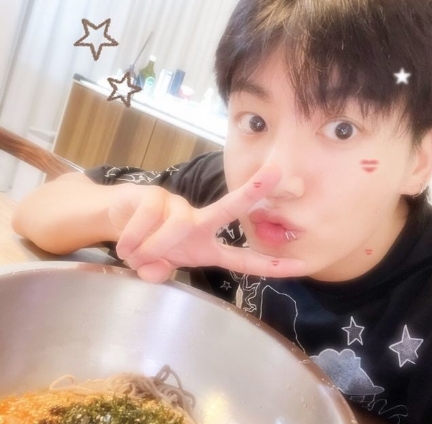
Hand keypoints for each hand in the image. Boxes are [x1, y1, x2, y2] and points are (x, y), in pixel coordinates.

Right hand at [109, 166, 305, 282]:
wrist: (116, 220)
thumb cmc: (146, 244)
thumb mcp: (157, 267)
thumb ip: (159, 272)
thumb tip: (154, 269)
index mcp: (206, 246)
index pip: (243, 259)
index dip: (270, 265)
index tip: (302, 265)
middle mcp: (198, 223)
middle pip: (228, 208)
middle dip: (252, 192)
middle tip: (278, 172)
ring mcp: (178, 206)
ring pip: (175, 229)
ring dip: (150, 248)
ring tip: (132, 254)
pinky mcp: (156, 196)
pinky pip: (147, 222)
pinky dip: (132, 239)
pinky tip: (125, 241)